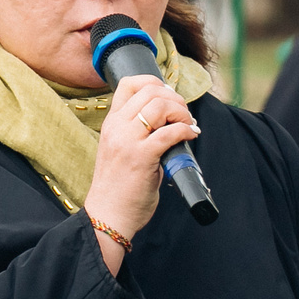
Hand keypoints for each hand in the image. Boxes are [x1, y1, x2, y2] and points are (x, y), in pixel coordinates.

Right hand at [81, 74, 201, 272]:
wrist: (108, 215)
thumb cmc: (118, 187)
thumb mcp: (120, 150)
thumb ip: (138, 133)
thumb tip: (170, 121)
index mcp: (110, 123)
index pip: (129, 84)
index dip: (155, 82)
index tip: (169, 97)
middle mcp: (117, 127)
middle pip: (150, 90)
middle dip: (174, 98)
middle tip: (184, 115)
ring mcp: (128, 141)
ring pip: (160, 106)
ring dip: (181, 113)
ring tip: (187, 126)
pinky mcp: (142, 157)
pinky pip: (170, 132)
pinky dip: (186, 130)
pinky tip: (190, 136)